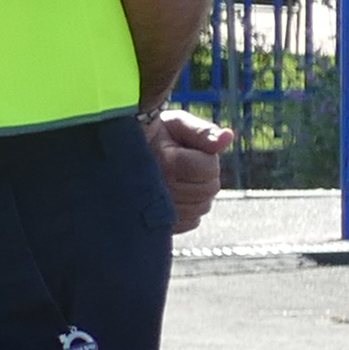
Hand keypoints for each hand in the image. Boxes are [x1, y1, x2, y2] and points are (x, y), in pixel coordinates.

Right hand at [148, 102, 228, 233]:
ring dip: (199, 194)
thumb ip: (203, 131)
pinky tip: (178, 196)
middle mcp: (160, 189)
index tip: (189, 150)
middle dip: (205, 176)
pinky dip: (191, 210)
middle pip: (208, 190)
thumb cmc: (153, 135)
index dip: (207, 158)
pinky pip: (191, 222)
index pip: (208, 169)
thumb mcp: (176, 124)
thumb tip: (228, 138)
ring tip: (181, 179)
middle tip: (186, 163)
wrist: (120, 154)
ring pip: (201, 208)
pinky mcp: (156, 225)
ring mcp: (155, 211)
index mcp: (166, 162)